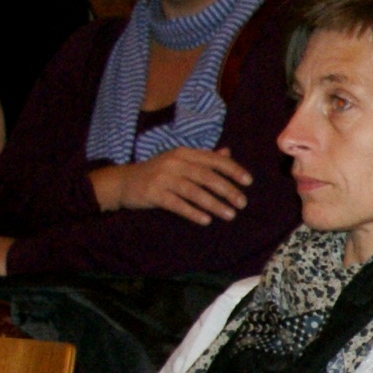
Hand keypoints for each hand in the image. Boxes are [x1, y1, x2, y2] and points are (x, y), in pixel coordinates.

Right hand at [91, 147, 253, 224]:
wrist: (124, 181)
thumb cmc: (158, 171)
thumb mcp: (179, 160)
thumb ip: (203, 158)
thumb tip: (228, 152)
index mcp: (184, 153)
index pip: (213, 159)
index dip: (232, 169)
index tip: (248, 181)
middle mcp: (174, 162)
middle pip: (206, 176)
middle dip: (227, 190)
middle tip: (242, 203)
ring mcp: (162, 178)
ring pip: (193, 191)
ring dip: (214, 203)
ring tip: (230, 214)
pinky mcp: (153, 193)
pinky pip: (176, 204)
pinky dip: (192, 212)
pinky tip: (206, 220)